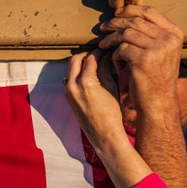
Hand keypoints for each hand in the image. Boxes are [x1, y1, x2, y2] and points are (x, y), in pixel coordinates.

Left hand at [65, 50, 127, 151]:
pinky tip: (90, 75)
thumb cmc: (112, 113)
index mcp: (85, 82)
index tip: (106, 50)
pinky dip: (78, 73)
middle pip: (75, 60)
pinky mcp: (68, 97)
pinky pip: (70, 79)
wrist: (104, 135)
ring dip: (81, 63)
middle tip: (99, 55)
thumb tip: (104, 56)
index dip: (99, 52)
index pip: (90, 58)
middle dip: (87, 55)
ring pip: (71, 68)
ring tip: (95, 64)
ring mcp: (68, 92)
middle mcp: (73, 86)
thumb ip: (104, 70)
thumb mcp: (111, 88)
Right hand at [66, 49, 153, 187]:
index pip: (74, 64)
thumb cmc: (103, 121)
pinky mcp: (89, 84)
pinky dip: (106, 57)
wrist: (105, 136)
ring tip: (114, 52)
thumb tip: (101, 65)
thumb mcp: (94, 100)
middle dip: (91, 52)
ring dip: (100, 52)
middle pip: (76, 58)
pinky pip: (97, 63)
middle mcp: (70, 86)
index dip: (88, 57)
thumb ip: (94, 82)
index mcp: (69, 90)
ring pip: (87, 57)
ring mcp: (78, 84)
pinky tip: (117, 58)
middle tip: (107, 51)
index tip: (101, 54)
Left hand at [98, 6, 182, 119]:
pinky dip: (115, 55)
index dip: (131, 10)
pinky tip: (117, 64)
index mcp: (175, 34)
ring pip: (126, 34)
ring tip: (103, 45)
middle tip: (103, 28)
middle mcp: (169, 39)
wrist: (158, 103)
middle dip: (116, 23)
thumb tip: (130, 15)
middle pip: (135, 21)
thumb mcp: (161, 52)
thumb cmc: (156, 78)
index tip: (116, 14)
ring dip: (111, 39)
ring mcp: (158, 49)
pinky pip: (122, 49)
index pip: (150, 12)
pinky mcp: (144, 60)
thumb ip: (152, 34)